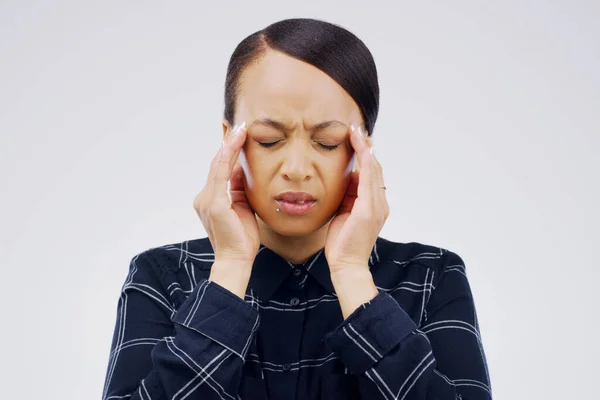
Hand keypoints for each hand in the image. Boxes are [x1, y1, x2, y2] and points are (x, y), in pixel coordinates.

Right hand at [193, 122, 259, 265]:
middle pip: (216, 164)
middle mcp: (204, 197)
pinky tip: (237, 142)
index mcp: (210, 199)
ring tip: (241, 127)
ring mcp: (207, 200)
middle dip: (228, 143)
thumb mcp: (243, 207)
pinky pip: (221, 173)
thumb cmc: (242, 238)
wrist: (237, 260)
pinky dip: (229, 155)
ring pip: (218, 165)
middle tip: (240, 123)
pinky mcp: (215, 204)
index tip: (237, 133)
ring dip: (230, 144)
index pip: (218, 170)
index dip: (227, 151)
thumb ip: (239, 189)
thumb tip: (242, 169)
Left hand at [325, 124, 389, 274]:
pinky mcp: (368, 210)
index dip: (365, 154)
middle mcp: (380, 203)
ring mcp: (377, 206)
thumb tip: (344, 179)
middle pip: (374, 167)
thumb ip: (347, 197)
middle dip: (366, 146)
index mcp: (374, 204)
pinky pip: (369, 179)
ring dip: (365, 149)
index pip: (371, 173)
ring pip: (373, 169)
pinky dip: (365, 162)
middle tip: (355, 127)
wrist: (346, 264)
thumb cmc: (342, 242)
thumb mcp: (344, 213)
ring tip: (356, 132)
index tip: (355, 138)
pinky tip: (360, 148)